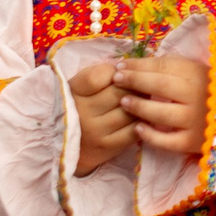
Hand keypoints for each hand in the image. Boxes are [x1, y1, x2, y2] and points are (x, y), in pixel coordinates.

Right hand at [68, 61, 136, 176]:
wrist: (69, 144)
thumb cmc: (81, 106)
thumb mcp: (81, 86)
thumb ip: (100, 74)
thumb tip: (128, 68)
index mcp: (73, 91)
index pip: (97, 77)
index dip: (114, 73)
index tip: (120, 74)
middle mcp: (82, 112)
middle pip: (119, 93)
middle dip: (134, 87)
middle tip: (143, 85)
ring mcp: (95, 130)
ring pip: (129, 110)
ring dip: (142, 103)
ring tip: (145, 99)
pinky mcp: (108, 146)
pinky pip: (133, 130)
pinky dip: (142, 121)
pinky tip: (142, 117)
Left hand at [110, 54, 210, 158]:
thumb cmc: (205, 91)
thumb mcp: (193, 72)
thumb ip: (169, 67)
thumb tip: (133, 65)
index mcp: (199, 75)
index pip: (164, 66)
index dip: (139, 65)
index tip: (121, 66)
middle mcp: (199, 97)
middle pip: (161, 86)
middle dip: (135, 81)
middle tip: (116, 80)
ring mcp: (196, 121)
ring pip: (162, 113)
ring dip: (139, 106)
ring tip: (123, 102)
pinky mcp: (192, 142)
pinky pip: (167, 141)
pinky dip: (151, 135)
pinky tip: (137, 128)